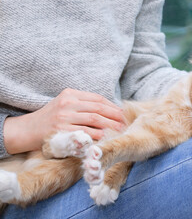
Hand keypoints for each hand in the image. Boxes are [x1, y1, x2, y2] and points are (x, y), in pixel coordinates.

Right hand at [4, 88, 123, 153]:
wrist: (27, 130)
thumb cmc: (50, 118)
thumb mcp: (65, 104)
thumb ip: (83, 104)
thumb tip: (109, 109)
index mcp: (71, 94)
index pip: (97, 98)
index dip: (112, 106)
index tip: (122, 113)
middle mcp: (68, 103)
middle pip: (98, 108)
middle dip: (115, 116)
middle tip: (125, 123)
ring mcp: (64, 116)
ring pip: (94, 119)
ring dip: (110, 126)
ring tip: (120, 130)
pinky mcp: (62, 130)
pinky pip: (85, 132)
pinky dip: (98, 135)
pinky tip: (106, 137)